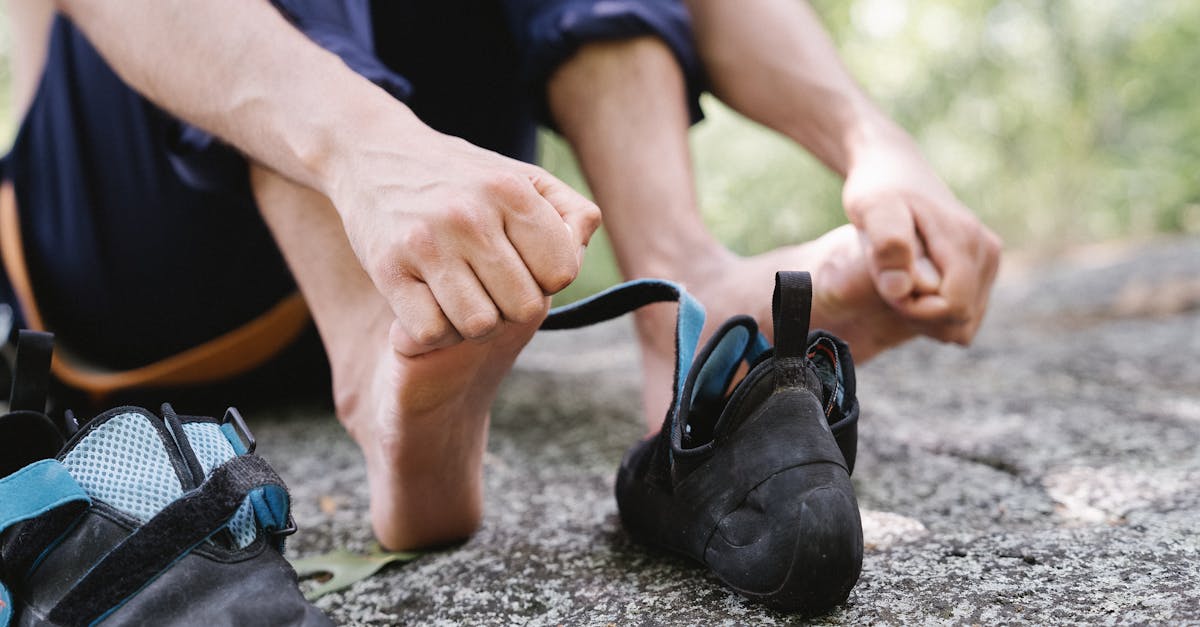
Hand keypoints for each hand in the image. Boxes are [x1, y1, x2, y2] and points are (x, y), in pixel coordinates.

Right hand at [328, 119, 600, 355]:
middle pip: (524, 306)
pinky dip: (434, 329)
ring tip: (461, 295)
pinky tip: (429, 302)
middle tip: (489, 284)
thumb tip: (582, 242)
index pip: (561, 272)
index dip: (546, 277)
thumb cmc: (458, 177)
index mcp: (511, 191)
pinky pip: (431, 332)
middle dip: (511, 304)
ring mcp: (427, 243)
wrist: (370, 153)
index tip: (522, 264)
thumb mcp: (518, 176)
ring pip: (480, 325)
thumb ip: (566, 210)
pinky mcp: (388, 269)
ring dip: (474, 321)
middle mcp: (470, 215)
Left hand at [841, 136, 1001, 344]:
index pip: (952, 308)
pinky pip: (967, 311)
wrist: (893, 166)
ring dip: (928, 315)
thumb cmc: (877, 188)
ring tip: (899, 282)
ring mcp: (989, 257)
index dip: (916, 311)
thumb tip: (902, 288)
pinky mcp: (985, 262)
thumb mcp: (872, 210)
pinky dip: (938, 310)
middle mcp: (986, 250)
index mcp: (964, 241)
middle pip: (961, 319)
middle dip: (921, 315)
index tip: (887, 287)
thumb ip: (887, 245)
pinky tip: (913, 286)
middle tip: (889, 285)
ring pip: (965, 320)